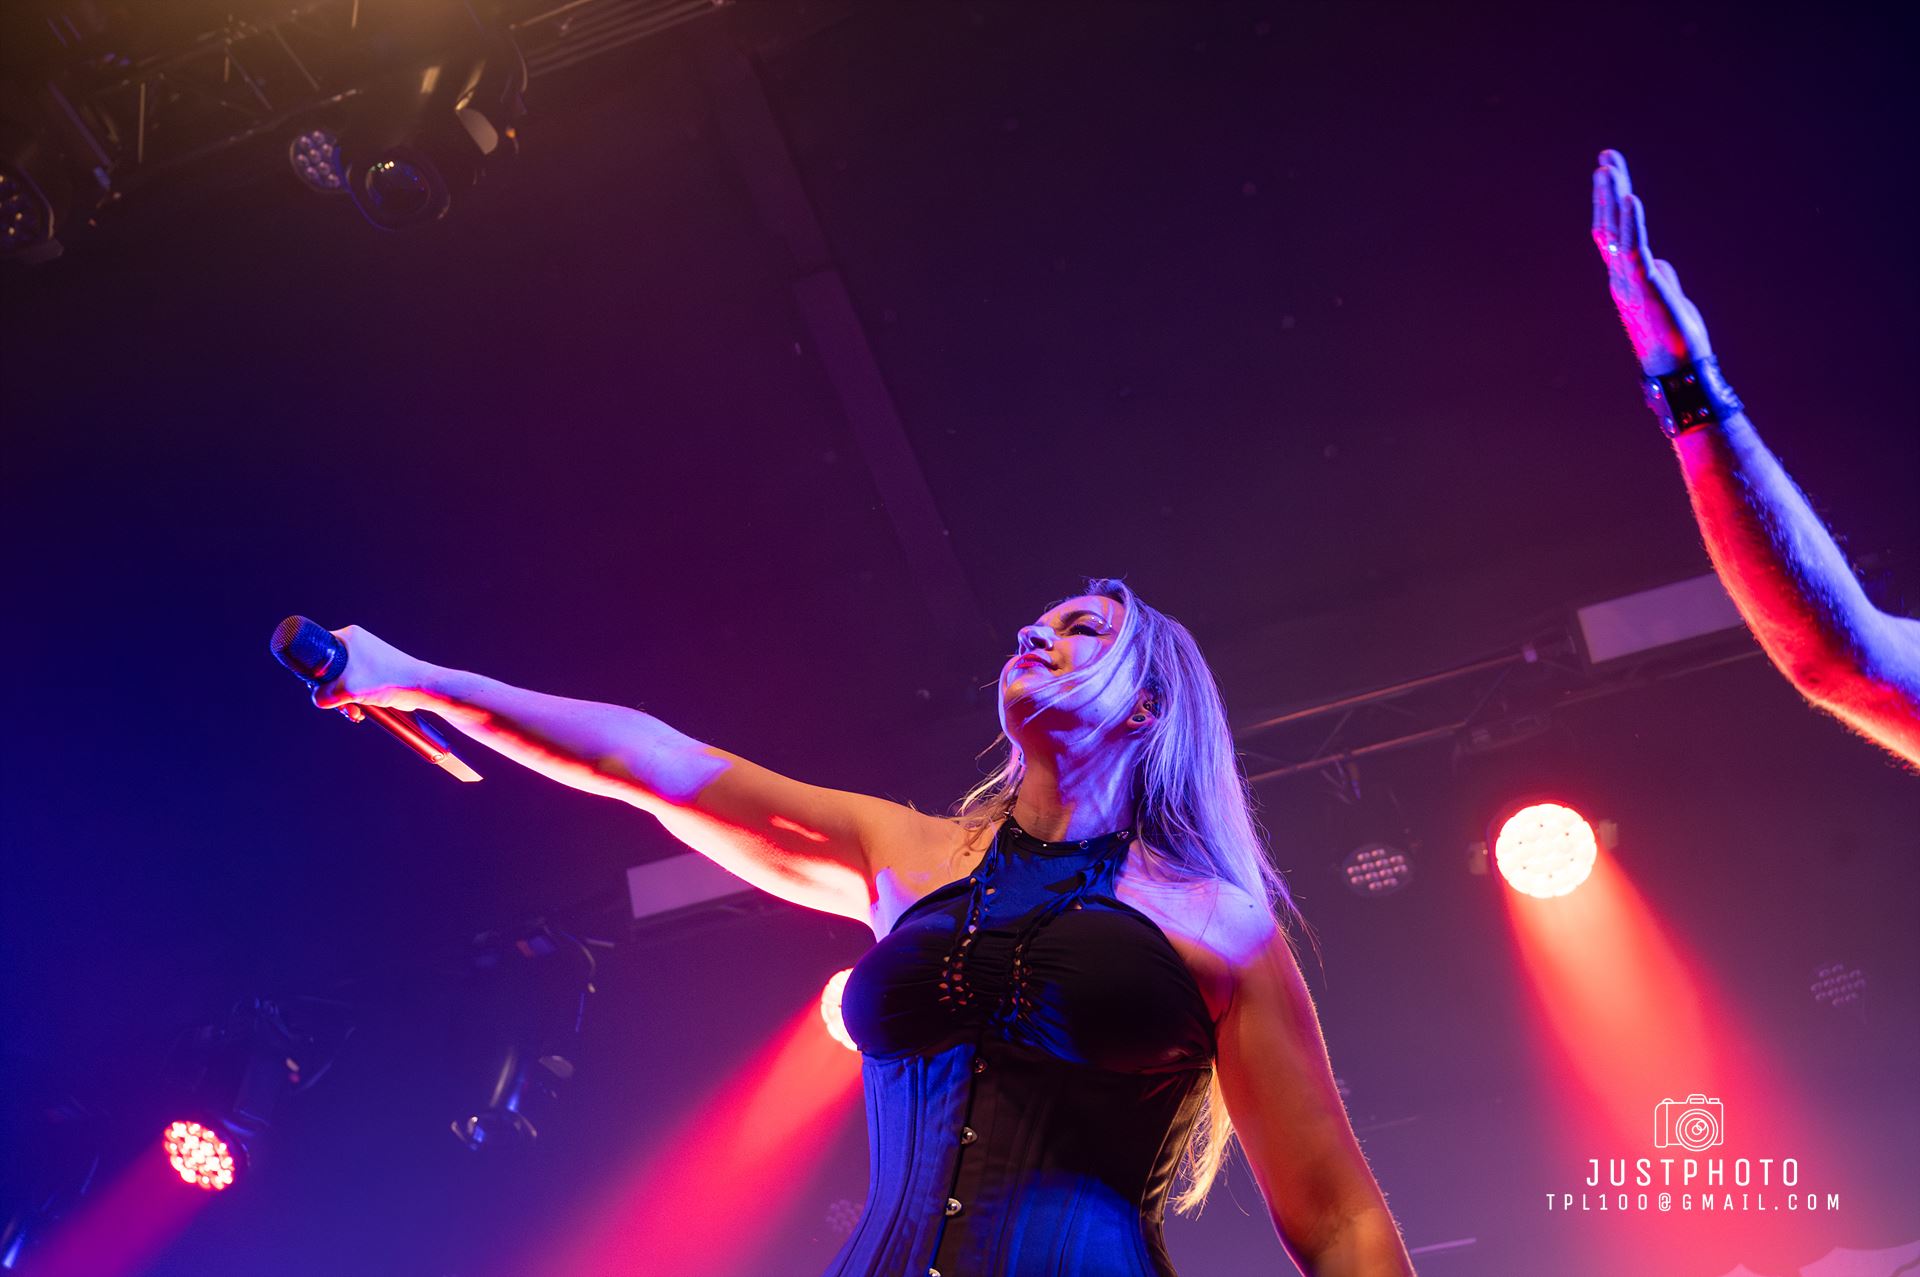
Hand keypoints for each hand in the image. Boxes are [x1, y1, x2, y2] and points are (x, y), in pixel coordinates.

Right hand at [310, 625, 434, 714]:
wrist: (419, 688)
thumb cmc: (387, 680)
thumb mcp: (347, 689)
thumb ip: (324, 696)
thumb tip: (318, 699)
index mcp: (347, 637)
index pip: (316, 649)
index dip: (313, 670)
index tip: (320, 686)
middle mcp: (355, 644)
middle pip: (327, 670)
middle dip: (332, 692)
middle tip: (340, 704)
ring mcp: (364, 659)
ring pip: (340, 681)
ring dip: (344, 700)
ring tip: (354, 711)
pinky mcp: (371, 673)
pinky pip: (353, 686)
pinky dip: (354, 700)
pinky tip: (361, 712)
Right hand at [1590, 149, 1711, 375]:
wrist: (1677, 372)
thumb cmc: (1674, 342)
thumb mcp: (1668, 301)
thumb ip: (1660, 278)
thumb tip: (1659, 262)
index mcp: (1625, 278)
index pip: (1613, 233)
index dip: (1609, 203)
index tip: (1609, 173)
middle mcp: (1620, 276)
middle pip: (1609, 224)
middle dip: (1607, 190)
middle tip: (1606, 157)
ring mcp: (1629, 280)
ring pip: (1616, 231)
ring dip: (1612, 197)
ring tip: (1609, 168)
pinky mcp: (1645, 285)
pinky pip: (1636, 247)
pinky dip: (1633, 221)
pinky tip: (1631, 197)